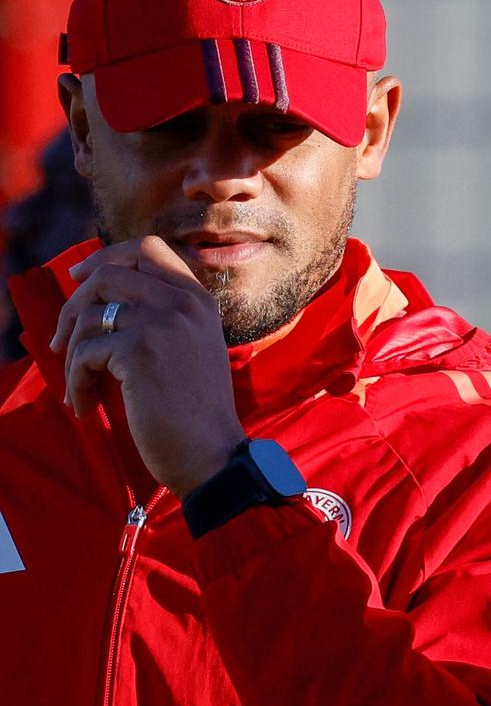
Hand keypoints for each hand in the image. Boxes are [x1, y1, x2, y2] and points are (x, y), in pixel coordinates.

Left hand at [50, 236, 246, 497]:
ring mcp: (162, 323)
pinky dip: (76, 382)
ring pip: (89, 315)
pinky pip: (84, 353)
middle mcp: (183, 303)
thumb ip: (162, 317)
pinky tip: (87, 406)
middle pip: (108, 275)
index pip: (147, 250)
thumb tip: (98, 295)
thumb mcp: (191, 350)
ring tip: (82, 387)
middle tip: (62, 343)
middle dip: (73, 307)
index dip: (106, 258)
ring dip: (73, 355)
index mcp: (198, 300)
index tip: (78, 277)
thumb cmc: (196, 413)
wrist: (212, 455)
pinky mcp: (138, 351)